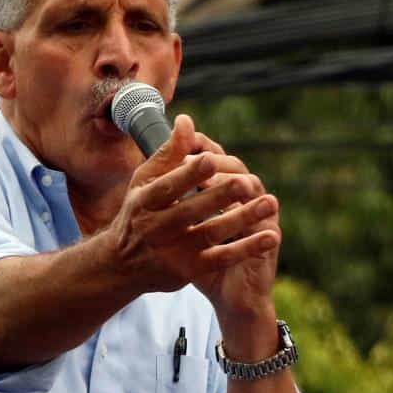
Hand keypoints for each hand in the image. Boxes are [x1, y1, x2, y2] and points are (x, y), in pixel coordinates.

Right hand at [105, 115, 278, 297]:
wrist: (122, 266)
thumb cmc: (138, 212)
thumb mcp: (145, 182)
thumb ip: (169, 153)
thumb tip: (187, 121)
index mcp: (145, 202)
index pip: (168, 186)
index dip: (189, 173)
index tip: (211, 158)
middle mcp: (156, 228)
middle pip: (191, 211)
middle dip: (219, 196)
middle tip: (247, 182)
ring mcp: (173, 252)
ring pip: (211, 234)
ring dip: (242, 219)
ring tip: (269, 204)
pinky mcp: (189, 271)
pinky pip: (222, 259)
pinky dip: (247, 248)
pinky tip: (270, 236)